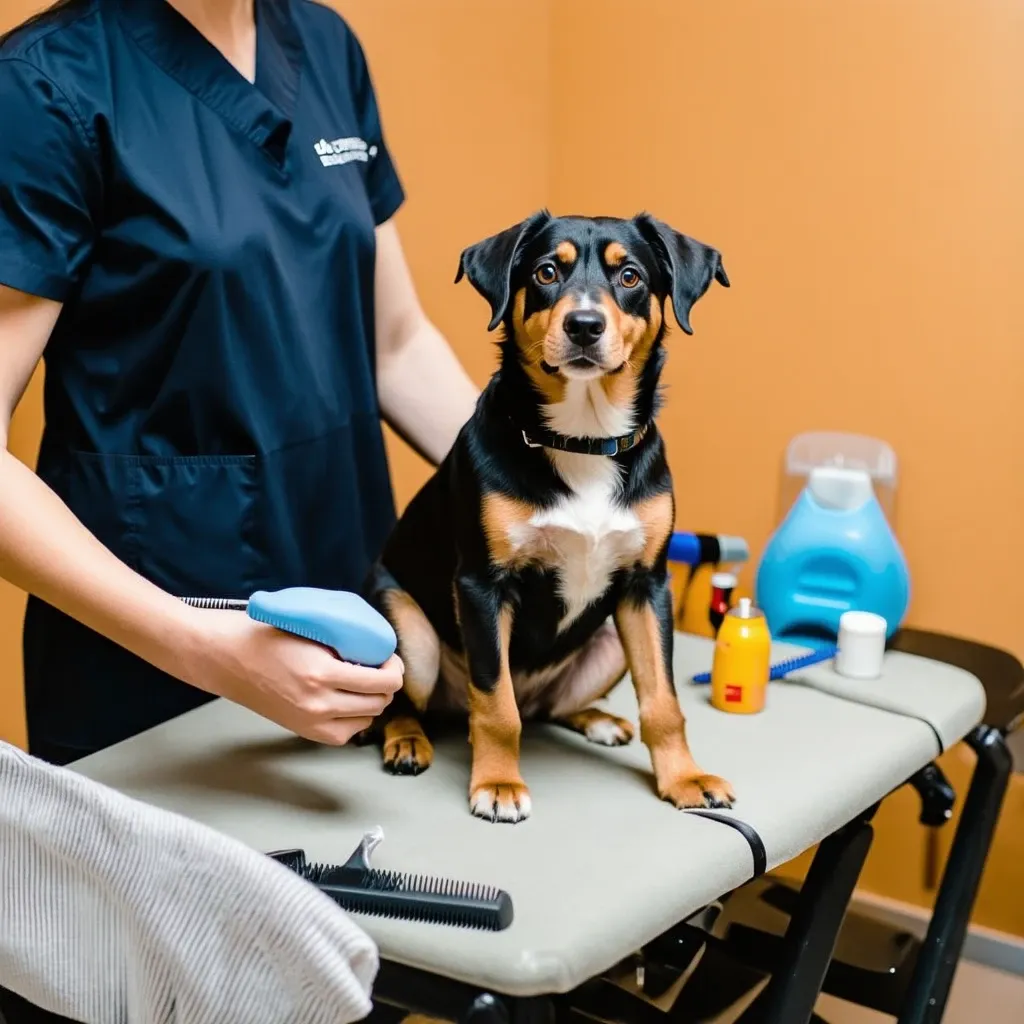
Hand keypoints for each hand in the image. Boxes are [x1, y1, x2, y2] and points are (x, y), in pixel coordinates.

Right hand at [178, 608, 403, 744]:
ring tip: (363, 681)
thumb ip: (344, 642)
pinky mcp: (303, 731)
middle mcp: (318, 703)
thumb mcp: (310, 628)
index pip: (382, 681)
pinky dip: (354, 717)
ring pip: (367, 719)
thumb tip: (378, 650)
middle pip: (379, 702)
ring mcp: (310, 721)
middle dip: (386, 683)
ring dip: (372, 700)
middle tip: (380, 666)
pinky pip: (346, 732)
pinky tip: (347, 698)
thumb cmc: (263, 634)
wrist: (224, 658)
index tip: (389, 656)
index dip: (394, 668)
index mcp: (321, 672)